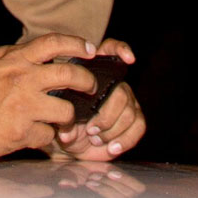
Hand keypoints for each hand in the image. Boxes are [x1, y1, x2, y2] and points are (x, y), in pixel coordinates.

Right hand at [0, 38, 100, 158]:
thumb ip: (17, 58)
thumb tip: (42, 55)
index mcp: (16, 58)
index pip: (54, 42)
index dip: (78, 44)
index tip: (92, 51)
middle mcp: (23, 78)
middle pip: (70, 74)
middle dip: (87, 82)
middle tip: (90, 88)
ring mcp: (23, 106)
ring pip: (66, 111)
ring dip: (68, 119)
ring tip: (63, 122)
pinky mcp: (20, 131)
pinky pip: (47, 136)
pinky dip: (43, 138)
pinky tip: (34, 136)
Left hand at [50, 38, 142, 163]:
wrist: (72, 143)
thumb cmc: (64, 122)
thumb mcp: (58, 118)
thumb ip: (62, 121)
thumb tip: (68, 133)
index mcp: (93, 72)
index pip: (111, 50)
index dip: (121, 50)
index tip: (128, 59)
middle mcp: (113, 83)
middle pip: (120, 92)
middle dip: (106, 116)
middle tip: (91, 129)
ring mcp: (127, 100)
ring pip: (130, 112)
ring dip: (112, 130)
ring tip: (96, 138)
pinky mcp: (135, 119)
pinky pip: (139, 126)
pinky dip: (125, 139)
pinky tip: (112, 147)